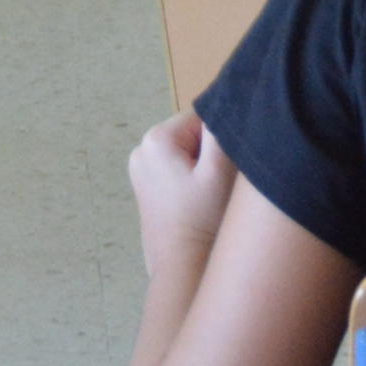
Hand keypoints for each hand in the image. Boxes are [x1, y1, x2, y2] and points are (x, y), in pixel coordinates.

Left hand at [125, 110, 236, 269]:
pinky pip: (175, 169)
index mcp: (156, 139)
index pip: (202, 117)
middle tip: (217, 186)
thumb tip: (225, 97)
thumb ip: (220, 130)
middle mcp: (141, 149)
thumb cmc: (204, 220)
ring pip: (186, 152)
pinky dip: (190, 181)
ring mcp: (140, 170)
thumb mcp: (219, 170)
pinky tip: (196, 204)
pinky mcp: (145, 187)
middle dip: (209, 155)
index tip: (225, 169)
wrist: (183, 269)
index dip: (221, 141)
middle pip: (192, 134)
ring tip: (206, 198)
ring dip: (201, 169)